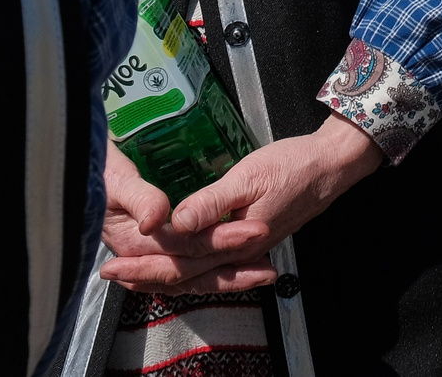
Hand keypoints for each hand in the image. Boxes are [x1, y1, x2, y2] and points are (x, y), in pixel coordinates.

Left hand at [98, 118, 383, 293]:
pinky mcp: (249, 242)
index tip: (114, 262)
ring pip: (197, 274)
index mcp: (235, 240)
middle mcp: (238, 253)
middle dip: (146, 275)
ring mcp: (245, 251)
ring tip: (133, 276)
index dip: (145, 261)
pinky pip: (212, 267)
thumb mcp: (249, 176)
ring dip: (163, 276)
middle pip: (185, 274)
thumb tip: (174, 222)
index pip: (180, 259)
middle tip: (110, 275)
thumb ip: (211, 202)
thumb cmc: (293, 166)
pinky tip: (177, 268)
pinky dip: (188, 271)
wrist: (331, 167)